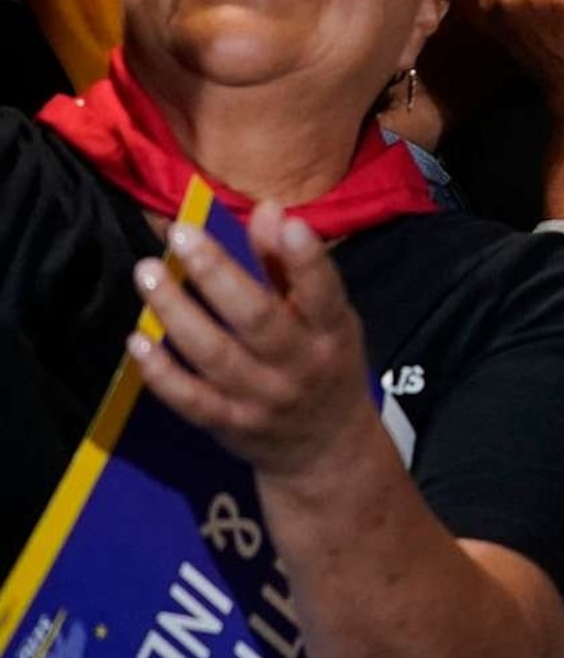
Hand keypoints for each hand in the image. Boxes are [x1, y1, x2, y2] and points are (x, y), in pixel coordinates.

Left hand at [125, 205, 373, 478]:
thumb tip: (268, 209)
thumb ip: (293, 266)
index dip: (307, 260)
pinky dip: (161, 372)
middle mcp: (299, 364)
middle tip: (181, 235)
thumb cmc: (325, 362)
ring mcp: (261, 398)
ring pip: (214, 354)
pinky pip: (189, 399)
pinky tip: (138, 339)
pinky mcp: (227, 424)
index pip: (323, 292)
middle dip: (218, 274)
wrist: (323, 448)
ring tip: (147, 273)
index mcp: (332, 331)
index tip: (288, 222)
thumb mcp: (328, 316)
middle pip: (257, 319)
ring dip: (177, 312)